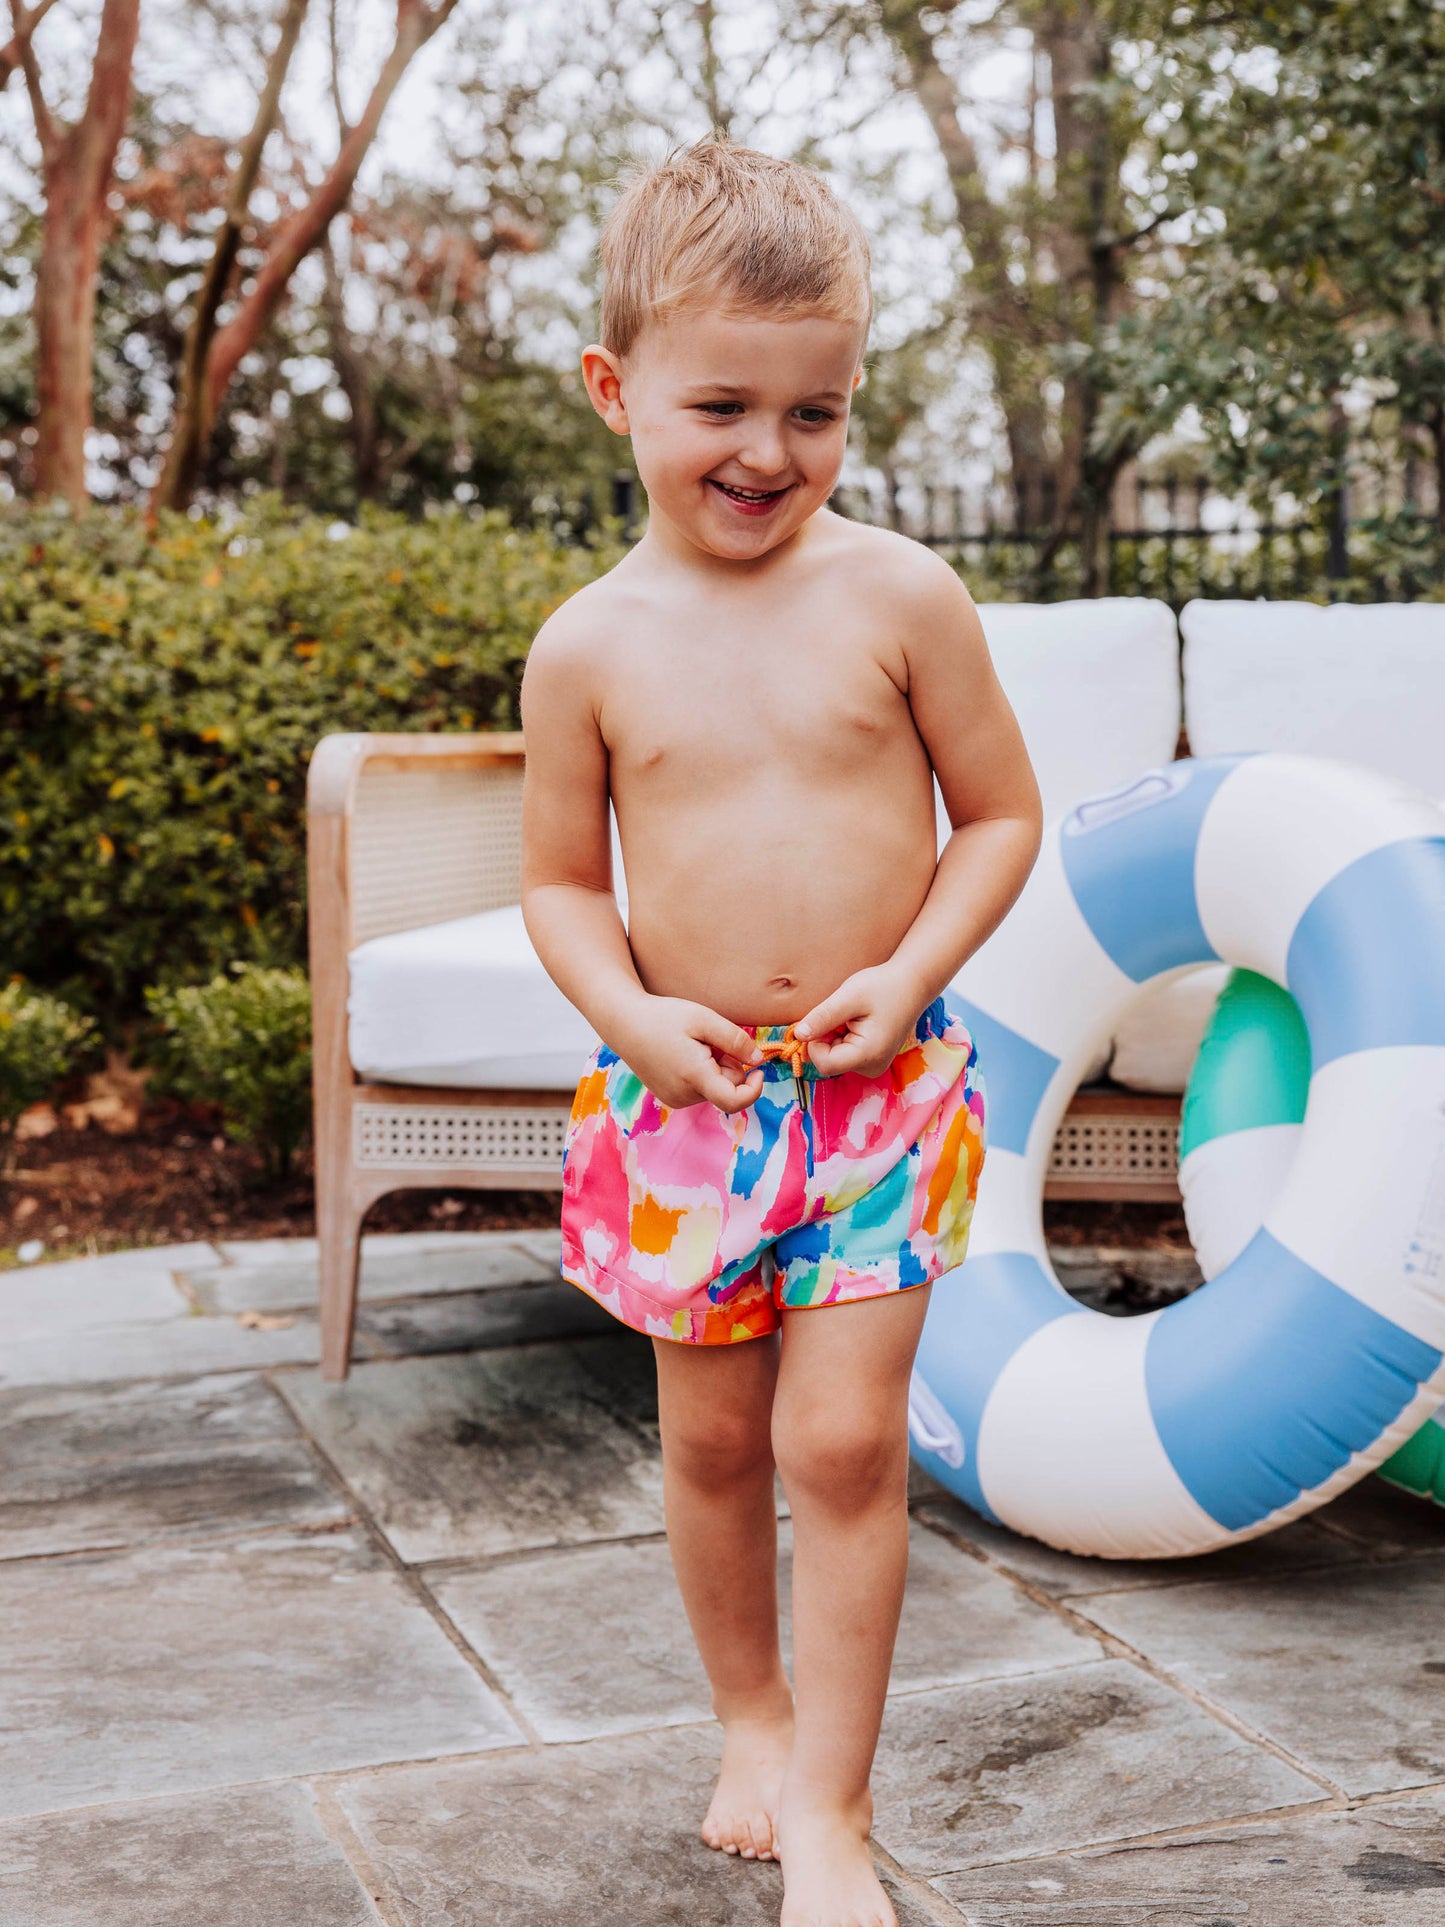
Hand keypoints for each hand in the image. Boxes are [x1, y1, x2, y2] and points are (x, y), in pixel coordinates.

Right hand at [611, 996, 765, 1111]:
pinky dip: (700, 1073)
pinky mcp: (669, 1097)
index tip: (759, 1070)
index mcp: (694, 1076)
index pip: (734, 1102)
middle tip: (709, 1040)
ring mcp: (674, 1099)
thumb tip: (758, 1060)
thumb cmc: (664, 1017)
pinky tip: (682, 1054)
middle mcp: (684, 1095)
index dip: (754, 1089)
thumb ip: (736, 1040)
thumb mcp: (705, 1019)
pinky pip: (698, 1088)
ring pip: (713, 1088)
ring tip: (691, 1046)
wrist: (624, 1023)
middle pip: (726, 1088)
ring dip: (713, 1069)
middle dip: (728, 1065)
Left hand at [794, 966, 927, 1078]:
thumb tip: (798, 1035)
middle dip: (826, 1038)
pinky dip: (842, 1038)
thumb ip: (823, 1017)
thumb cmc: (883, 986)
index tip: (824, 1018)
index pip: (824, 1063)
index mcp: (868, 1055)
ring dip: (834, 1037)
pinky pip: (844, 1054)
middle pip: (828, 1062)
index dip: (815, 1042)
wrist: (912, 984)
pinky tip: (857, 1022)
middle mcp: (872, 1067)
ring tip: (853, 1016)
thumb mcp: (849, 997)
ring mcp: (874, 1066)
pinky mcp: (872, 1060)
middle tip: (842, 1014)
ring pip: (834, 1058)